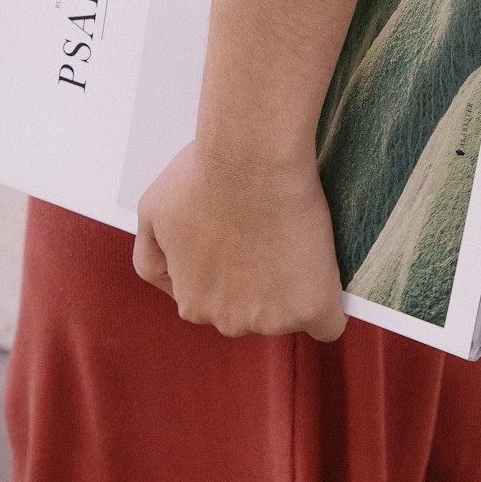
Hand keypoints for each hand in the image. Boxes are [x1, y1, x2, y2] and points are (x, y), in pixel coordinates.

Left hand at [131, 139, 348, 341]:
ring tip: (292, 238)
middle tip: (269, 234)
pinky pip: (328, 325)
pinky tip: (323, 275)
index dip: (233, 269)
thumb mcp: (152, 212)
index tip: (244, 240)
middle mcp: (227, 321)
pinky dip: (329, 304)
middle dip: (261, 282)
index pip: (218, 303)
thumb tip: (171, 281)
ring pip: (288, 315)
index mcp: (192, 303)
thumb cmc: (205, 173)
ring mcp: (270, 319)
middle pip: (253, 313)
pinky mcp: (310, 308)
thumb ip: (151, 257)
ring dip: (294, 287)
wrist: (251, 156)